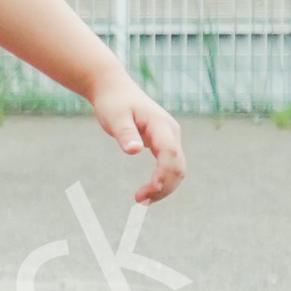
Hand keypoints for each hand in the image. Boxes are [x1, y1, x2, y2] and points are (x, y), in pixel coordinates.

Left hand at [87, 74, 187, 203]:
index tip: (149, 190)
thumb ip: (125, 133)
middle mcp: (171, 132)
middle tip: (140, 201)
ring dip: (164, 187)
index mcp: (161, 124)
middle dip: (164, 186)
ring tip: (142, 200)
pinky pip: (170, 165)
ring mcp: (170, 137)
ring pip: (177, 168)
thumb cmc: (113, 102)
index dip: (163, 174)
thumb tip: (134, 150)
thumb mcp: (114, 117)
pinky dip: (163, 180)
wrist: (114, 89)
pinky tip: (149, 191)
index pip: (170, 154)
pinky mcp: (164, 143)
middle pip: (178, 165)